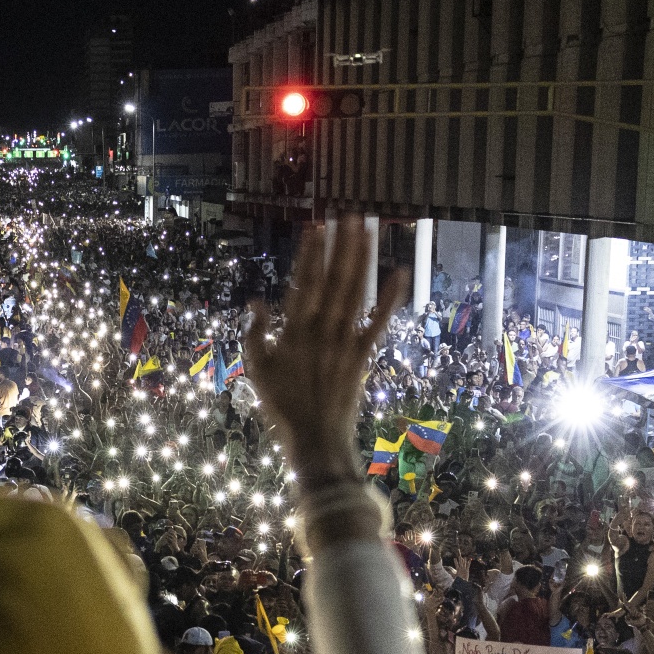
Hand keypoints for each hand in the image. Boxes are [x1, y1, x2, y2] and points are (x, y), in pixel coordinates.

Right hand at [244, 216, 404, 483]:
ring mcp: (345, 340)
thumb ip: (255, 333)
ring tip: (369, 230)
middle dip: (343, 245)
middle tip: (351, 215)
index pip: (304, 282)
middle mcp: (321, 329)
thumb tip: (256, 302)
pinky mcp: (363, 354)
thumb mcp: (256, 369)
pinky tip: (399, 273)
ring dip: (363, 259)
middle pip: (334, 279)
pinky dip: (389, 298)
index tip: (317, 227)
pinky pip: (378, 322)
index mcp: (294, 330)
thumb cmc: (281, 405)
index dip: (311, 253)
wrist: (315, 437)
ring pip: (355, 292)